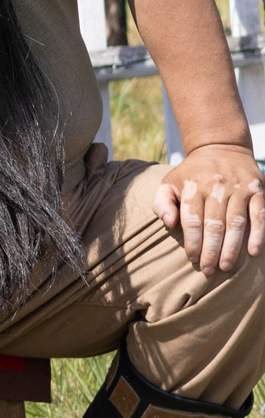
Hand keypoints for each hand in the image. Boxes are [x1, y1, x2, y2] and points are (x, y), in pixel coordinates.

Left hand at [156, 143, 264, 275]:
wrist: (220, 146)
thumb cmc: (191, 173)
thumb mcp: (169, 182)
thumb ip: (162, 203)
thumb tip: (169, 223)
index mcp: (193, 186)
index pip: (192, 220)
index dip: (192, 242)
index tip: (192, 259)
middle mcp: (216, 186)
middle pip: (213, 225)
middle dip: (211, 251)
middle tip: (208, 270)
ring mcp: (239, 188)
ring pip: (236, 223)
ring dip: (232, 247)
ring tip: (226, 267)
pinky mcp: (257, 190)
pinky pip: (259, 215)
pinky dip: (258, 234)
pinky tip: (253, 252)